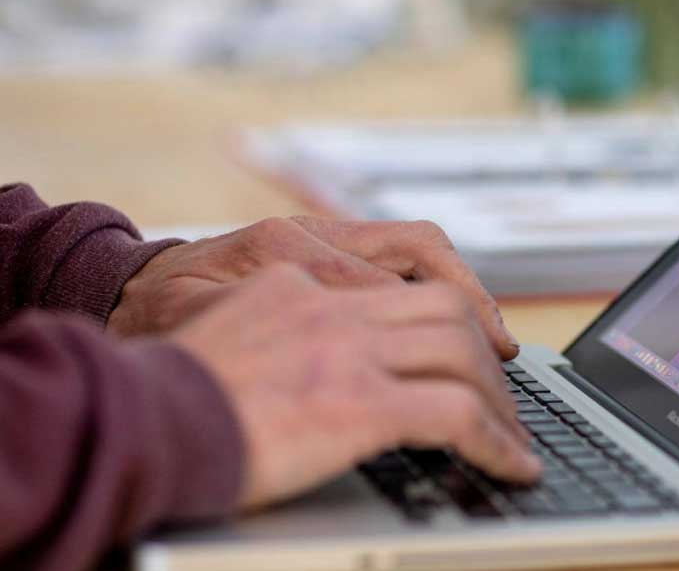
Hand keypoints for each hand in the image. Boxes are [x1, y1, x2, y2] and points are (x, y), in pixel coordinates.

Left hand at [110, 216, 517, 359]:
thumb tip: (335, 339)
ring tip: (497, 339)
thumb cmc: (161, 322)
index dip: (428, 333)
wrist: (130, 290)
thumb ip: (261, 325)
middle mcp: (311, 232)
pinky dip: (441, 281)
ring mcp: (325, 233)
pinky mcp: (331, 240)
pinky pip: (404, 249)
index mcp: (280, 248)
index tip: (462, 380)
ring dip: (466, 291)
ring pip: (420, 245)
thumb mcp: (198, 331)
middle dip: (469, 304)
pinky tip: (460, 317)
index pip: (378, 285)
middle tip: (502, 355)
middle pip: (416, 250)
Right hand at [168, 264, 539, 509]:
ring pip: (461, 352)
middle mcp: (327, 299)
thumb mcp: (226, 321)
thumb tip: (328, 348)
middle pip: (444, 302)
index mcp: (296, 270)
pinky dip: (495, 441)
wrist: (124, 418)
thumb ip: (285, 316)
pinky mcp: (355, 403)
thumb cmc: (162, 385)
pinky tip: (511, 465)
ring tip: (513, 434)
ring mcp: (345, 348)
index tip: (479, 331)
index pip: (403, 255)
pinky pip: (455, 414)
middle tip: (505, 384)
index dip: (457, 295)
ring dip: (498, 399)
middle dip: (487, 344)